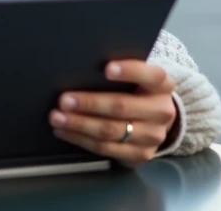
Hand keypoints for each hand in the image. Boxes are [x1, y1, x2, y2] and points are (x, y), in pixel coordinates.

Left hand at [49, 60, 177, 167]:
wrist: (156, 119)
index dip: (129, 71)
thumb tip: (83, 65)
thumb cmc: (137, 90)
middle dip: (89, 103)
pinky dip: (81, 139)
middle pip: (122, 107)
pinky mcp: (141, 154)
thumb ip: (121, 71)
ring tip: (58, 117)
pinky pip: (106, 148)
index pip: (151, 75)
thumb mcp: (138, 78)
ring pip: (110, 131)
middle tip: (64, 100)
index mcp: (162, 85)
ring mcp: (153, 136)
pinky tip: (65, 131)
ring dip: (79, 124)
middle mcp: (162, 111)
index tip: (106, 68)